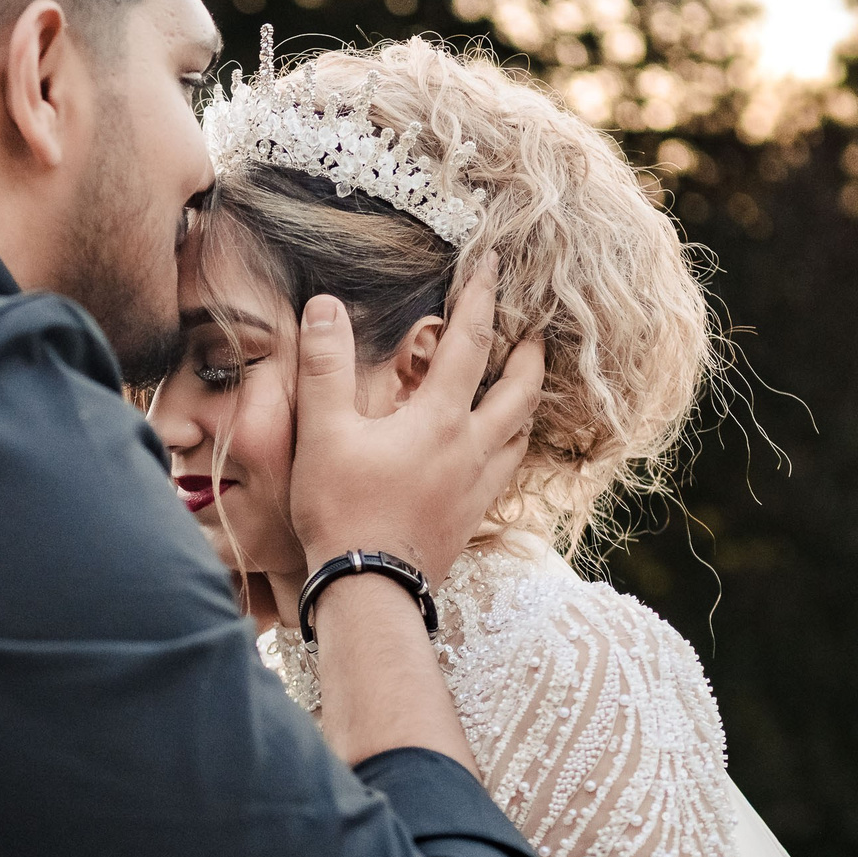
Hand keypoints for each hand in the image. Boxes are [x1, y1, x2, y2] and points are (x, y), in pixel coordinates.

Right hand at [286, 249, 547, 575]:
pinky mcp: (471, 517)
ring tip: (526, 386)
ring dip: (527, 402)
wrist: (369, 590)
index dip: (482, 298)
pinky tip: (499, 451)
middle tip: (535, 332)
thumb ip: (325, 367)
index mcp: (438, 418)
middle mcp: (470, 447)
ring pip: (520, 433)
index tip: (494, 266)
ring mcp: (477, 486)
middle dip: (529, 355)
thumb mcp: (322, 433)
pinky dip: (511, 447)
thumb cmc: (342, 511)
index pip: (470, 342)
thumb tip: (324, 306)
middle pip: (519, 391)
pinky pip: (506, 472)